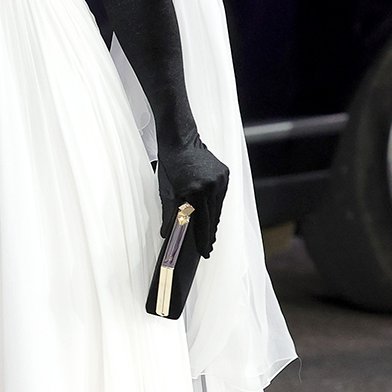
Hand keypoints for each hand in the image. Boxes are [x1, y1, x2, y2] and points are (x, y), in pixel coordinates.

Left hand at [157, 135, 229, 257]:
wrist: (180, 139)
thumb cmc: (170, 164)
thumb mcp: (166, 191)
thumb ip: (169, 214)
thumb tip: (167, 233)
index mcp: (196, 191)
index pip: (202, 223)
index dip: (203, 240)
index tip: (205, 252)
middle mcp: (212, 185)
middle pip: (213, 218)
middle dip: (209, 234)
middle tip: (207, 247)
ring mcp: (221, 179)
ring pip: (219, 207)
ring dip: (213, 220)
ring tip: (209, 233)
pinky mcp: (225, 174)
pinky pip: (221, 195)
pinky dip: (216, 204)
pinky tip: (211, 213)